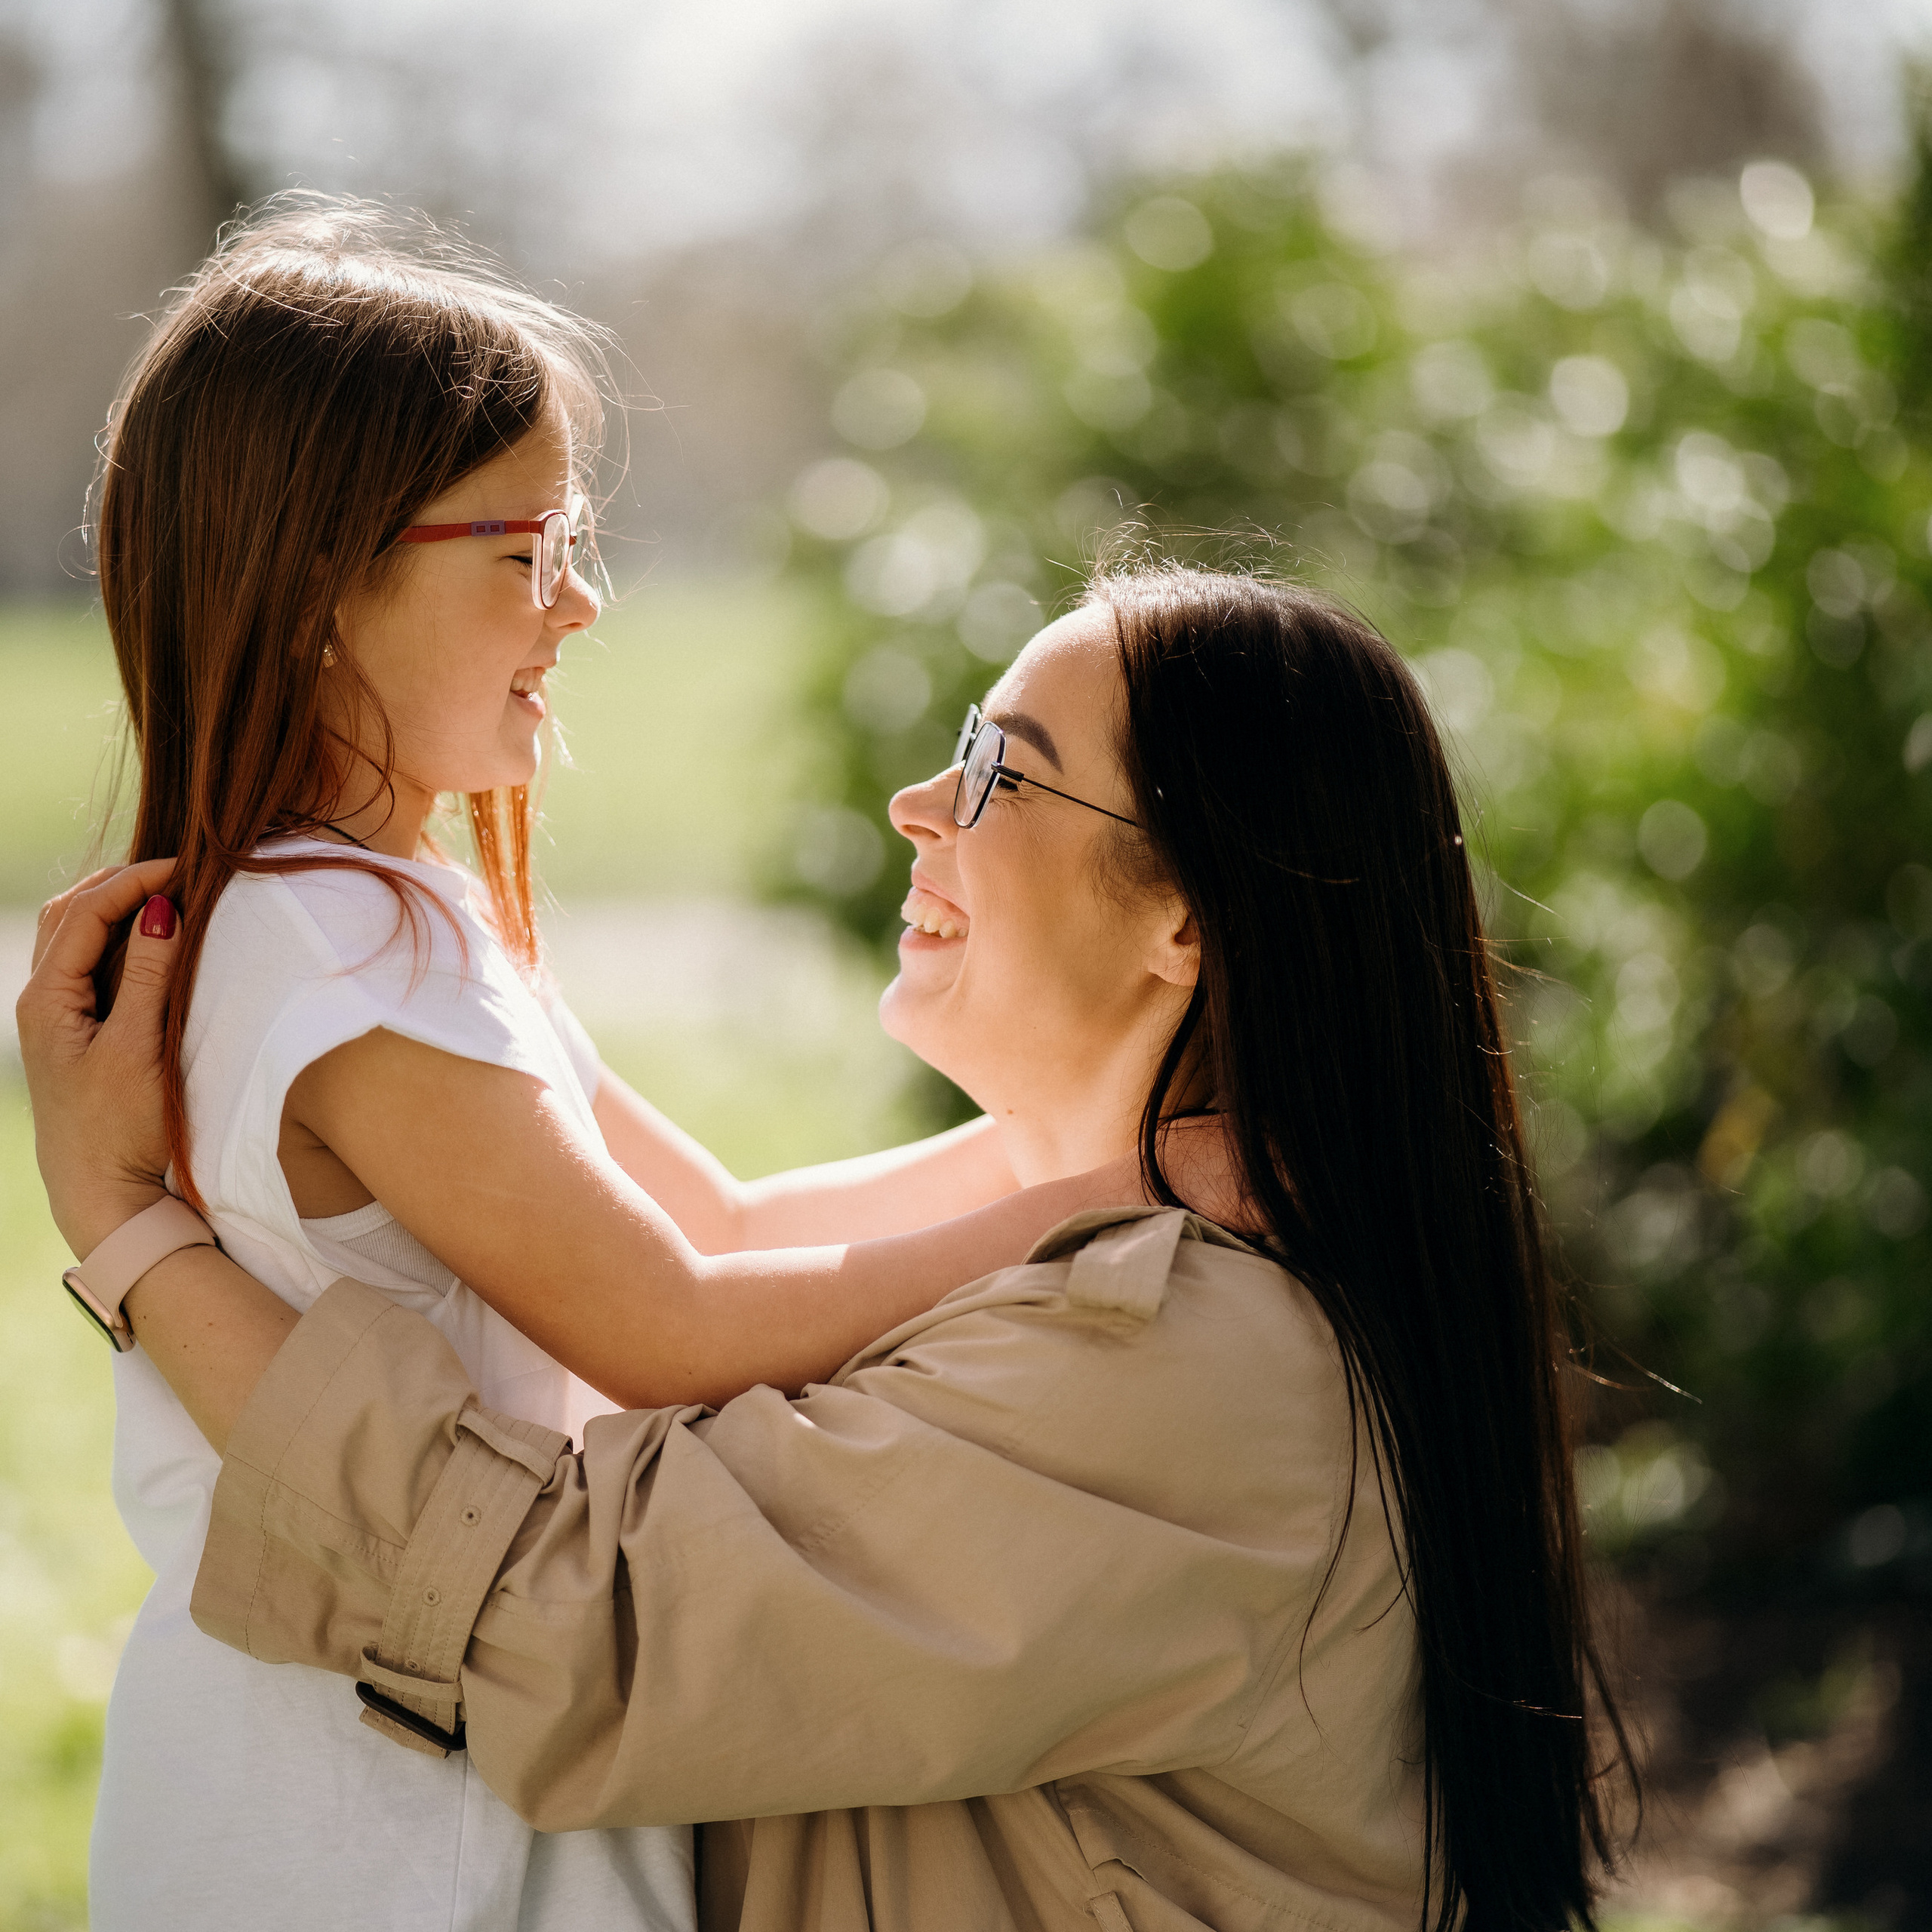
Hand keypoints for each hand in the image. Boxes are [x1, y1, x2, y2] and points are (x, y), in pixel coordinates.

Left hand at [17, 860, 180, 1257]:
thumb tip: (163, 907)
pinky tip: (154, 941)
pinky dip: (119, 937)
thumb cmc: (120, 1127)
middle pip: (71, 913)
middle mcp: (41, 1000)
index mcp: (47, 999)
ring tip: (169, 896)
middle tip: (179, 872)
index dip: (135, 880)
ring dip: (117, 907)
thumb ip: (148, 974)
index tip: (188, 867)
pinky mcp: (77, 1033)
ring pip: (77, 935)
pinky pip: (90, 964)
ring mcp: (56, 1016)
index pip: (86, 912)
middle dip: (121, 883)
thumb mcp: (140, 1046)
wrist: (102, 1195)